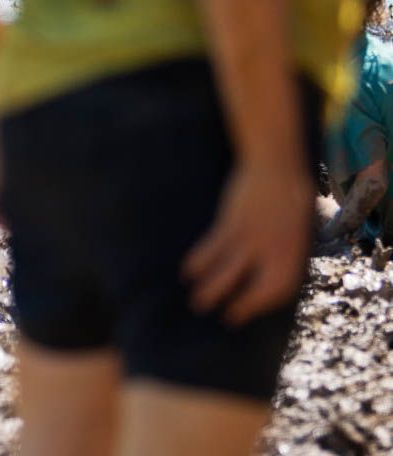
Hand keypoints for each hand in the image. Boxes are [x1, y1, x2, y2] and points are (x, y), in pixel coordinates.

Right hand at [183, 161, 311, 324]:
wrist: (277, 168)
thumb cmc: (289, 198)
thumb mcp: (298, 230)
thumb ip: (287, 253)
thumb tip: (275, 271)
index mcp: (293, 254)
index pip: (277, 290)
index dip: (256, 306)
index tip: (237, 316)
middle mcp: (275, 250)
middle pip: (254, 286)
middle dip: (235, 304)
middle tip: (217, 315)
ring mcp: (254, 237)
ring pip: (230, 270)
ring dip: (211, 287)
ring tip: (195, 300)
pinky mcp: (233, 222)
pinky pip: (214, 246)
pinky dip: (200, 260)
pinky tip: (187, 271)